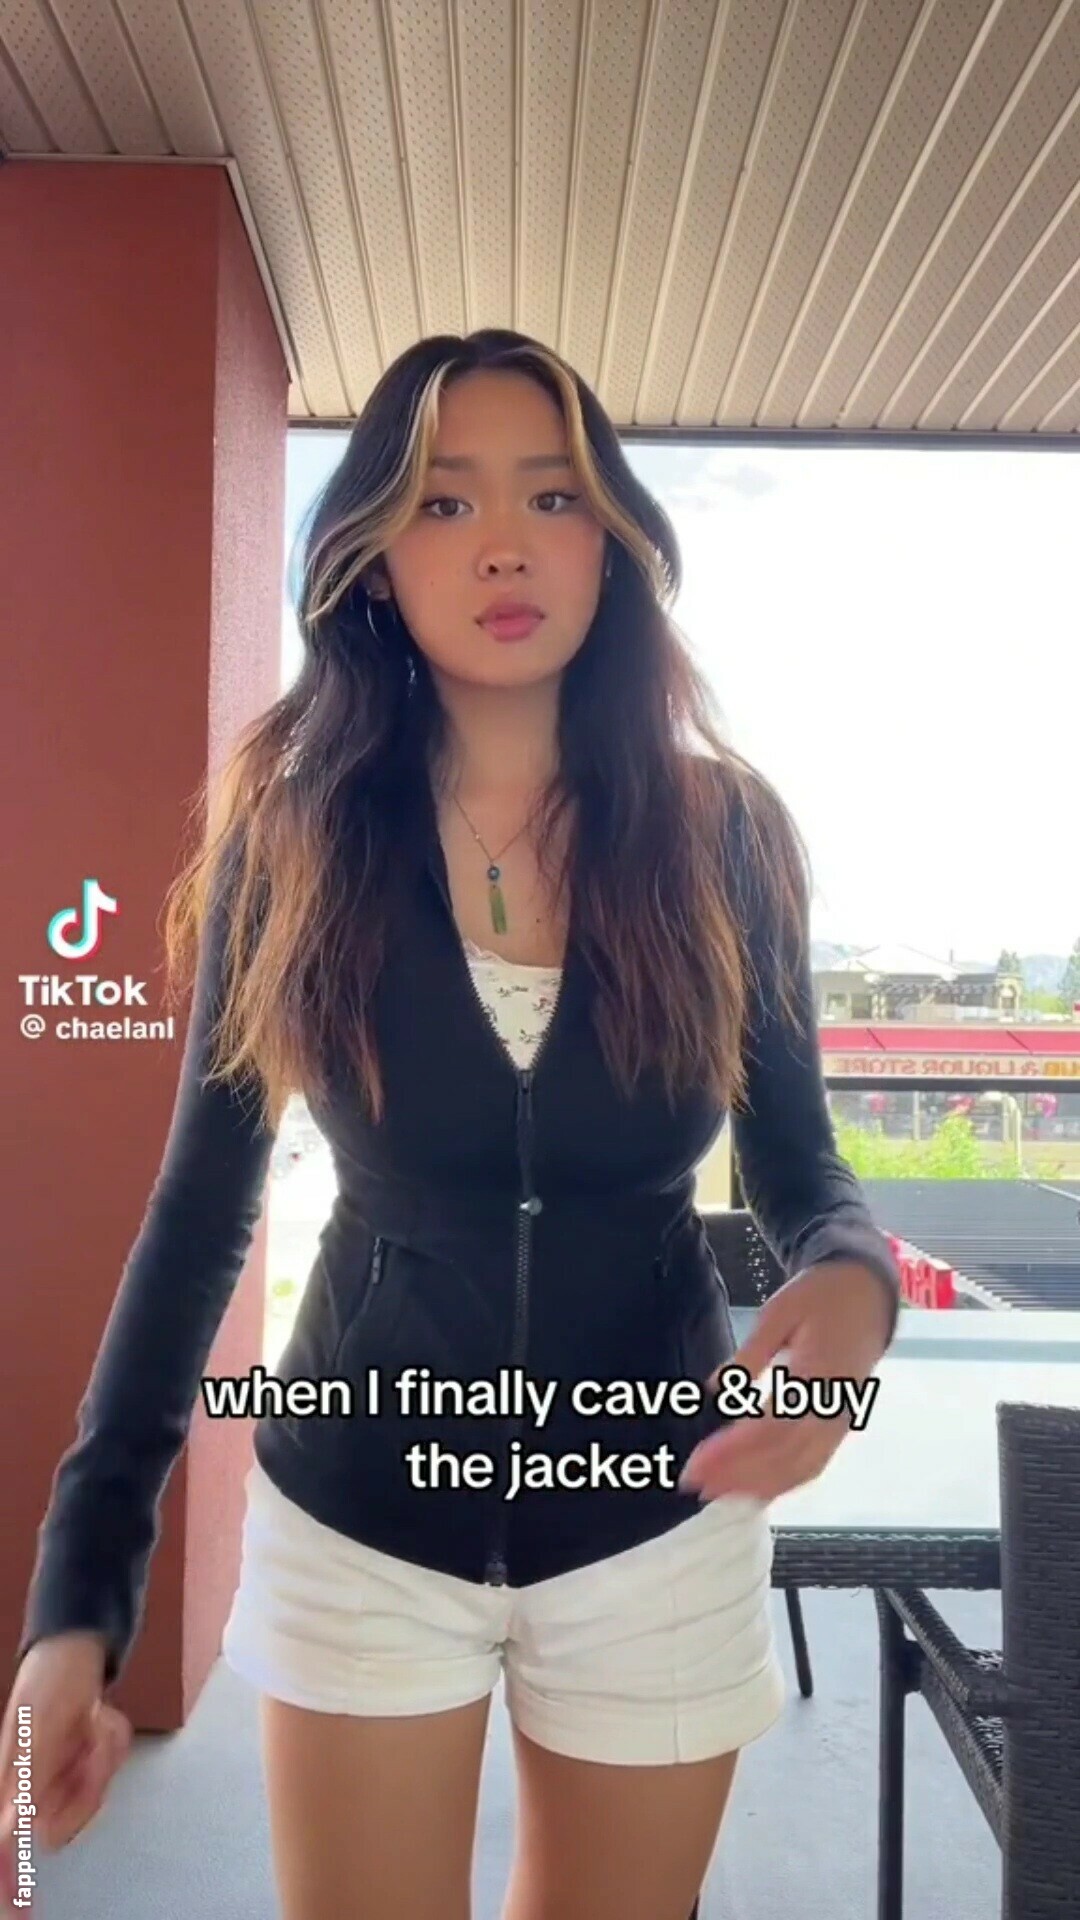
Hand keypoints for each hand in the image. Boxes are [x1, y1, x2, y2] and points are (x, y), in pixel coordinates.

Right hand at [0, 1634, 130, 1912]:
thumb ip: (25, 1777)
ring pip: (91, 1798)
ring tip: (90, 1725)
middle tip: (87, 1738)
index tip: (17, 1916)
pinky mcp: (81, 1771)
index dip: (9, 1885)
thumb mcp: (39, 1723)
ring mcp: (59, 1782)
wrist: (74, 1651)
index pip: (4, 1845)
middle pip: (65, 1826)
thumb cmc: (49, 1681)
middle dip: (86, 1782)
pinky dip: (109, 1746)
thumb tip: (13, 1824)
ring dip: (99, 1757)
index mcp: (13, 1785)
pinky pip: (104, 1775)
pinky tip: (98, 1724)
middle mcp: (33, 1791)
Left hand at [678, 1260, 892, 1504]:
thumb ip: (751, 1353)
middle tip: (694, 1483)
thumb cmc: (821, 1297)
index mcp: (819, 1375)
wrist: (867, 1294)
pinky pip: (813, 1463)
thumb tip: (716, 1388)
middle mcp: (835, 1408)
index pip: (773, 1426)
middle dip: (738, 1475)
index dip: (735, 1451)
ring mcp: (841, 1421)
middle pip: (785, 1456)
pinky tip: (754, 1487)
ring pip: (801, 1468)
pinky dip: (782, 1482)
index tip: (698, 1461)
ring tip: (716, 1492)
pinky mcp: (840, 1426)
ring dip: (758, 1486)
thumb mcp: (780, 1311)